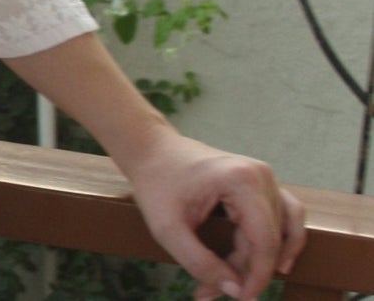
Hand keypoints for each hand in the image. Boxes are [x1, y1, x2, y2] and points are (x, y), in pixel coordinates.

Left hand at [121, 128, 305, 299]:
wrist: (149, 148)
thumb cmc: (155, 184)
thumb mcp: (167, 229)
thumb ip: (200, 263)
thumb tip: (236, 290)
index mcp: (241, 181)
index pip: (265, 243)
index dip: (256, 278)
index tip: (241, 299)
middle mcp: (260, 175)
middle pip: (270, 239)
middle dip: (249, 271)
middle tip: (215, 290)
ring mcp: (262, 175)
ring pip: (280, 230)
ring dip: (264, 260)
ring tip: (242, 281)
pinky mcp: (258, 180)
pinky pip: (284, 214)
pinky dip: (280, 239)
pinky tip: (276, 262)